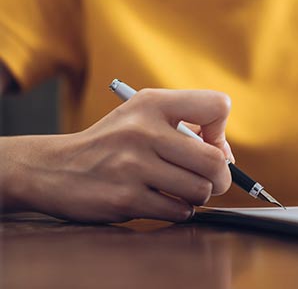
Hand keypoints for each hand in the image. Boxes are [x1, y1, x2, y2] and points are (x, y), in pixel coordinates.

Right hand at [1, 89, 233, 221]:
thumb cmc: (112, 143)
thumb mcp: (143, 115)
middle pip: (216, 161)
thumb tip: (227, 157)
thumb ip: (188, 126)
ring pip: (200, 190)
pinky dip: (179, 210)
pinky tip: (162, 200)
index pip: (217, 107)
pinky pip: (178, 211)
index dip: (221, 132)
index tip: (207, 144)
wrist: (55, 168)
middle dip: (221, 177)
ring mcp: (133, 166)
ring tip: (180, 190)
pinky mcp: (126, 198)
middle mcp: (143, 130)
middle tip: (210, 180)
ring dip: (197, 196)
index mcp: (152, 103)